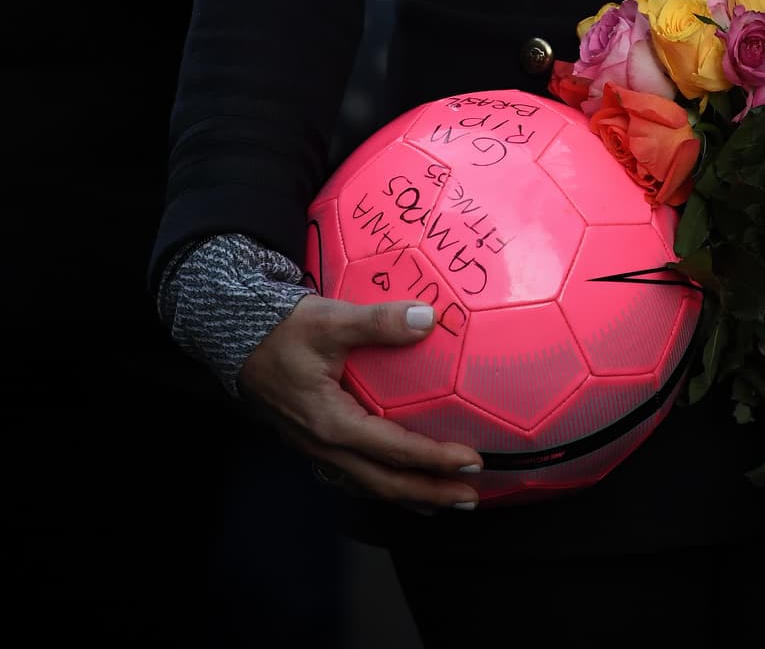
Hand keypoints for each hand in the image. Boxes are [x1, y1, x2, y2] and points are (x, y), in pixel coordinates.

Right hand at [239, 297, 483, 511]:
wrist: (236, 336)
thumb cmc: (283, 330)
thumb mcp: (331, 320)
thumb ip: (379, 322)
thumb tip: (428, 319)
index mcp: (332, 423)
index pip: (394, 450)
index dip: (435, 459)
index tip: (472, 461)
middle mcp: (325, 446)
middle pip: (385, 483)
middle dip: (430, 492)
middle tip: (471, 497)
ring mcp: (317, 448)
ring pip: (368, 484)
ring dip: (409, 494)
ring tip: (444, 500)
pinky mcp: (314, 440)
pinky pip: (354, 474)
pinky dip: (383, 482)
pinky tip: (398, 481)